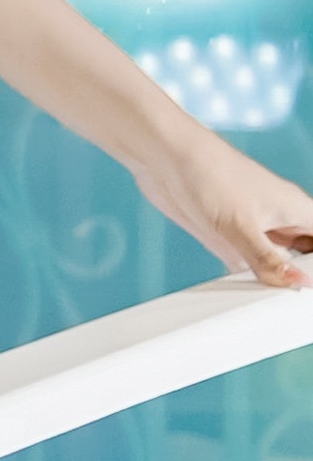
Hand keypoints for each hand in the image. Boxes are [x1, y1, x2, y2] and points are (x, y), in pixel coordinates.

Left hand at [135, 120, 312, 287]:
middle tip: (298, 306)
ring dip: (276, 281)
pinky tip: (243, 295)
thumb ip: (269, 260)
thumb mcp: (241, 227)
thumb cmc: (210, 175)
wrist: (162, 155)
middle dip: (303, 276)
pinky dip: (249, 278)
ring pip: (278, 262)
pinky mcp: (227, 235)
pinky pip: (248, 263)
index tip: (310, 291)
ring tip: (273, 304)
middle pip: (306, 256)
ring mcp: (254, 228)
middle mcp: (280, 221)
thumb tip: (300, 283)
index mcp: (299, 211)